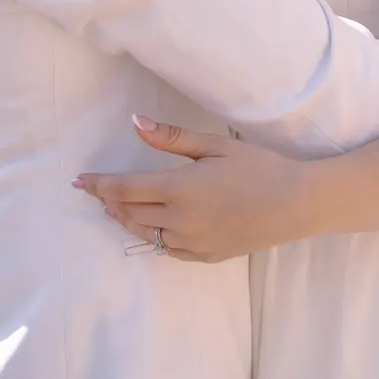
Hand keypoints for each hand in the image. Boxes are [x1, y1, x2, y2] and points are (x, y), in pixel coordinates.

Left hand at [74, 116, 323, 262]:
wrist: (297, 204)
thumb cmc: (259, 167)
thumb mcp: (215, 145)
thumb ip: (171, 138)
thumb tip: (134, 122)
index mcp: (180, 189)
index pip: (125, 189)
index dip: (99, 185)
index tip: (81, 180)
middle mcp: (181, 220)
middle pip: (129, 212)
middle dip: (108, 201)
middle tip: (93, 191)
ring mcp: (193, 243)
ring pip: (145, 233)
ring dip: (125, 219)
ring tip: (114, 207)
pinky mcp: (205, 256)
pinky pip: (167, 249)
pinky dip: (150, 236)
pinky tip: (148, 226)